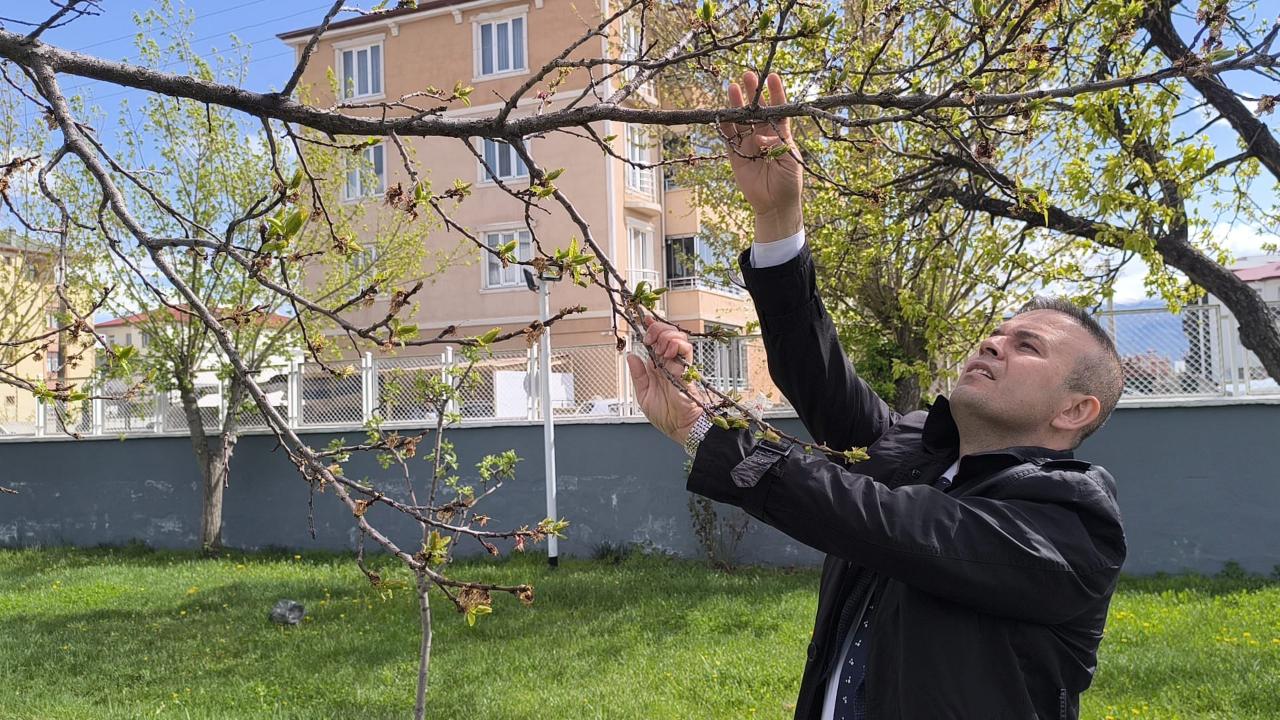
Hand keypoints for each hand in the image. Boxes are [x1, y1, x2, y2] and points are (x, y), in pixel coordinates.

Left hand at [625, 319, 705, 445]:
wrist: (679, 428)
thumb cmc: (665, 416)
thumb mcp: (643, 394)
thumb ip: (637, 375)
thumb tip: (631, 356)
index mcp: (657, 367)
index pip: (655, 341)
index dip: (651, 328)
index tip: (644, 320)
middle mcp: (668, 363)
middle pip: (667, 333)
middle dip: (656, 329)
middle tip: (648, 338)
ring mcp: (678, 364)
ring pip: (677, 337)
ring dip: (665, 335)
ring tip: (657, 347)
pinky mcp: (687, 368)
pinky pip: (685, 349)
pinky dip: (676, 344)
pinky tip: (666, 352)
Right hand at [720, 71, 803, 241]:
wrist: (775, 204)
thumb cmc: (789, 182)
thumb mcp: (790, 159)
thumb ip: (777, 144)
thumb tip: (761, 136)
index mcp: (780, 134)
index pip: (778, 109)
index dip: (775, 93)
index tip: (772, 77)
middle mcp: (763, 135)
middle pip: (756, 110)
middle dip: (752, 93)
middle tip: (747, 75)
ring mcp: (748, 144)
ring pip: (740, 120)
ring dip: (736, 105)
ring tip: (733, 88)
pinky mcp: (736, 156)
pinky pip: (728, 138)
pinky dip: (724, 126)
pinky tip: (721, 112)